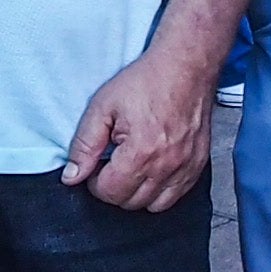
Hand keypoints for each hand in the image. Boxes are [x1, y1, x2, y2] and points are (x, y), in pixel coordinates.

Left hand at [61, 48, 216, 210]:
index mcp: (140, 152)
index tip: (96, 166)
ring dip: (137, 193)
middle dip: (115, 188)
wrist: (186, 66)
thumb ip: (84, 145)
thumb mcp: (103, 106)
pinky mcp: (198, 164)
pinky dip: (161, 191)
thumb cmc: (146, 81)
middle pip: (130, 203)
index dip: (95, 183)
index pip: (110, 193)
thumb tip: (72, 177)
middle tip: (112, 165)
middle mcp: (166, 165)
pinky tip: (152, 170)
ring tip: (132, 168)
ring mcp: (186, 167)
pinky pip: (177, 196)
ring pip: (154, 206)